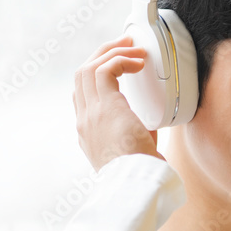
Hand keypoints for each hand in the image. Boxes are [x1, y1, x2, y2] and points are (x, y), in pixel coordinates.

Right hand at [73, 33, 164, 171]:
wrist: (137, 184)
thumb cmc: (142, 173)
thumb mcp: (136, 151)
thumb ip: (137, 133)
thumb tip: (149, 123)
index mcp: (88, 134)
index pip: (82, 96)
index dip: (97, 77)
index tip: (118, 67)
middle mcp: (84, 121)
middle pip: (81, 76)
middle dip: (102, 55)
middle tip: (124, 46)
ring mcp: (90, 113)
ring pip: (89, 68)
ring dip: (112, 52)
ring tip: (133, 48)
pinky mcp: (104, 107)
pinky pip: (105, 70)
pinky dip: (121, 60)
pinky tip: (138, 63)